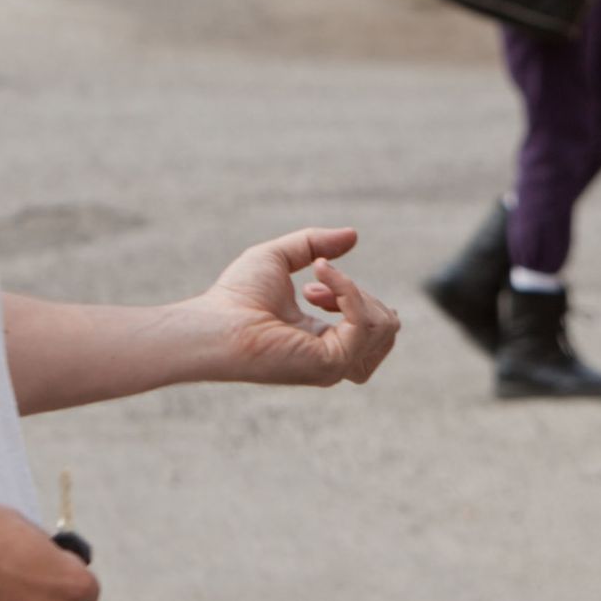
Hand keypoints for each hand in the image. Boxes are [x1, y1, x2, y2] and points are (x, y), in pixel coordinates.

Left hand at [192, 226, 399, 386]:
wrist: (214, 323)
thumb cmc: (235, 298)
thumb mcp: (279, 257)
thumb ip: (316, 244)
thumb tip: (353, 234)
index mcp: (323, 341)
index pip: (371, 327)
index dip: (353, 296)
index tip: (310, 287)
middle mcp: (333, 359)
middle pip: (386, 330)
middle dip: (362, 295)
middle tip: (313, 288)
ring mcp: (334, 365)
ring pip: (385, 328)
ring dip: (358, 292)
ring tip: (318, 279)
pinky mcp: (332, 364)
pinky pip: (365, 324)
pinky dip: (348, 292)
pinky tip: (317, 282)